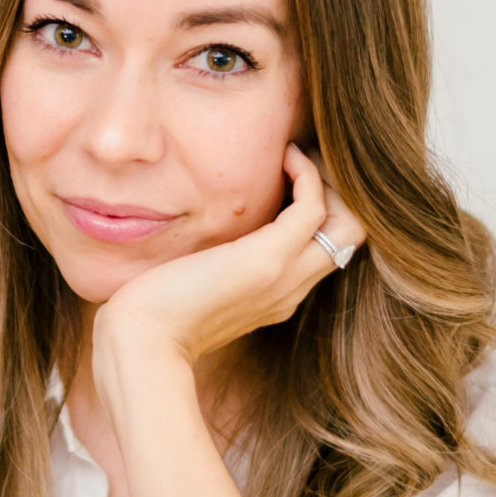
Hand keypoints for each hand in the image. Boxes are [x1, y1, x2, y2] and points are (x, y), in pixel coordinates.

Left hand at [95, 145, 366, 375]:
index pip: (326, 250)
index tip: (291, 179)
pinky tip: (284, 157)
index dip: (322, 210)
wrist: (143, 340)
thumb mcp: (197, 286)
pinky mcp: (268, 259)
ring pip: (349, 224)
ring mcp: (285, 276)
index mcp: (277, 297)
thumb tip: (204, 240)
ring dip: (328, 180)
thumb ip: (216, 266)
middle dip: (337, 193)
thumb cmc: (155, 314)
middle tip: (302, 163)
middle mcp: (291, 290)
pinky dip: (307, 175)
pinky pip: (313, 207)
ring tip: (295, 156)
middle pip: (351, 237)